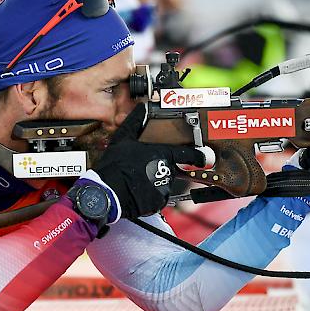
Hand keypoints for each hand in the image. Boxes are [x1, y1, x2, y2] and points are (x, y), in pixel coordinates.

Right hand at [93, 103, 204, 218]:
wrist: (106, 191)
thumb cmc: (115, 165)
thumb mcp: (122, 139)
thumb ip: (135, 122)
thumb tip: (141, 108)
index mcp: (162, 154)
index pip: (186, 154)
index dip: (197, 156)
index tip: (203, 158)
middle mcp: (166, 171)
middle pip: (170, 169)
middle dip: (159, 169)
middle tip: (141, 169)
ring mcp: (163, 188)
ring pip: (163, 184)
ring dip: (154, 182)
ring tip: (136, 181)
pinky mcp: (158, 202)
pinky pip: (158, 198)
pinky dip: (150, 196)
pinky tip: (137, 191)